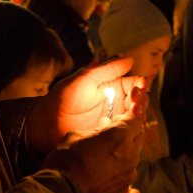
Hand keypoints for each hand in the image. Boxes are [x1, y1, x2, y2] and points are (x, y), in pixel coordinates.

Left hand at [27, 57, 147, 151]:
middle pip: (137, 100)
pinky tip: (131, 125)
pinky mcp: (109, 133)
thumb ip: (108, 69)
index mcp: (111, 86)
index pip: (133, 84)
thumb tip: (131, 58)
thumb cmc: (64, 97)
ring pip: (134, 115)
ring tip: (136, 112)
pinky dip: (130, 128)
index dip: (141, 84)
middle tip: (137, 100)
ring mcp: (113, 119)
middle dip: (141, 99)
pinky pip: (125, 130)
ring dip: (138, 113)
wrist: (48, 122)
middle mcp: (115, 102)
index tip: (144, 84)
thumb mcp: (86, 78)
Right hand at [42, 110, 144, 192]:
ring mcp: (129, 173)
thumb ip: (95, 130)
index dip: (130, 115)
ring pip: (134, 154)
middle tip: (114, 130)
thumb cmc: (66, 161)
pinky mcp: (124, 187)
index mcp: (119, 136)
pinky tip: (106, 166)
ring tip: (108, 149)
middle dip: (129, 130)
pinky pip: (128, 170)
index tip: (122, 115)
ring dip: (126, 148)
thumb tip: (103, 128)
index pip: (136, 119)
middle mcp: (130, 154)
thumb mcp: (76, 135)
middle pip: (138, 136)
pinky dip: (121, 165)